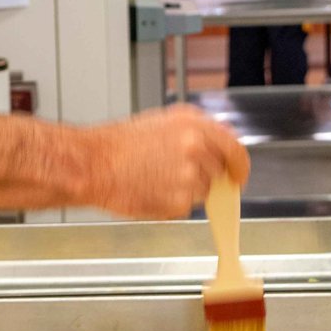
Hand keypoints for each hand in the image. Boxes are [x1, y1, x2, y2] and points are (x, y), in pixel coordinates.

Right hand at [83, 104, 248, 219]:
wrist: (91, 164)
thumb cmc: (115, 145)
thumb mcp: (159, 124)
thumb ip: (192, 134)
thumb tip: (214, 148)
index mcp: (193, 124)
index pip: (235, 148)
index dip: (239, 166)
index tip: (237, 175)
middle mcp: (196, 146)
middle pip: (219, 172)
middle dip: (204, 177)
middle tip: (177, 177)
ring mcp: (190, 175)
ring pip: (203, 191)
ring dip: (185, 190)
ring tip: (153, 180)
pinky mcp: (180, 201)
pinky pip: (184, 206)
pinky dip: (170, 203)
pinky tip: (148, 190)